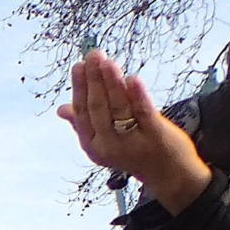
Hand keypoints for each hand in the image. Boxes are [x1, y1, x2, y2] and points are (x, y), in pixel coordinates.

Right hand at [58, 48, 210, 212]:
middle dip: (94, 79)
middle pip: (98, 107)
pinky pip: (143, 112)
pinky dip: (137, 95)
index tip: (79, 66)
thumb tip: (61, 109)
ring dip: (111, 81)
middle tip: (93, 55)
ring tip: (107, 61)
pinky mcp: (155, 135)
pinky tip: (132, 78)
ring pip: (118, 106)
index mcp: (93, 145)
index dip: (80, 88)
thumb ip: (84, 125)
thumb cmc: (135, 154)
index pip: (82, 112)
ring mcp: (131, 141)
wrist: (169, 175)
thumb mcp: (105, 142)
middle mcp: (108, 145)